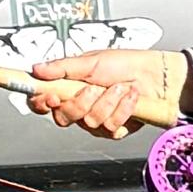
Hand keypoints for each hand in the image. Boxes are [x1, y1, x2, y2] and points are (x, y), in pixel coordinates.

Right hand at [22, 42, 189, 135]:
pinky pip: (110, 127)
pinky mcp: (114, 130)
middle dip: (81, 102)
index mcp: (68, 88)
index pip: (42, 102)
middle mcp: (79, 106)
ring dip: (107, 102)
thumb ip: (62, 68)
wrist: (155, 76)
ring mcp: (96, 120)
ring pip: (89, 122)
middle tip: (93, 87)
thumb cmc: (124, 64)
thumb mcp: (91, 61)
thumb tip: (37, 69)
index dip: (41, 103)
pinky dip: (123, 109)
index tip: (51, 96)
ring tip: (119, 87)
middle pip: (63, 117)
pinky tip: (130, 97)